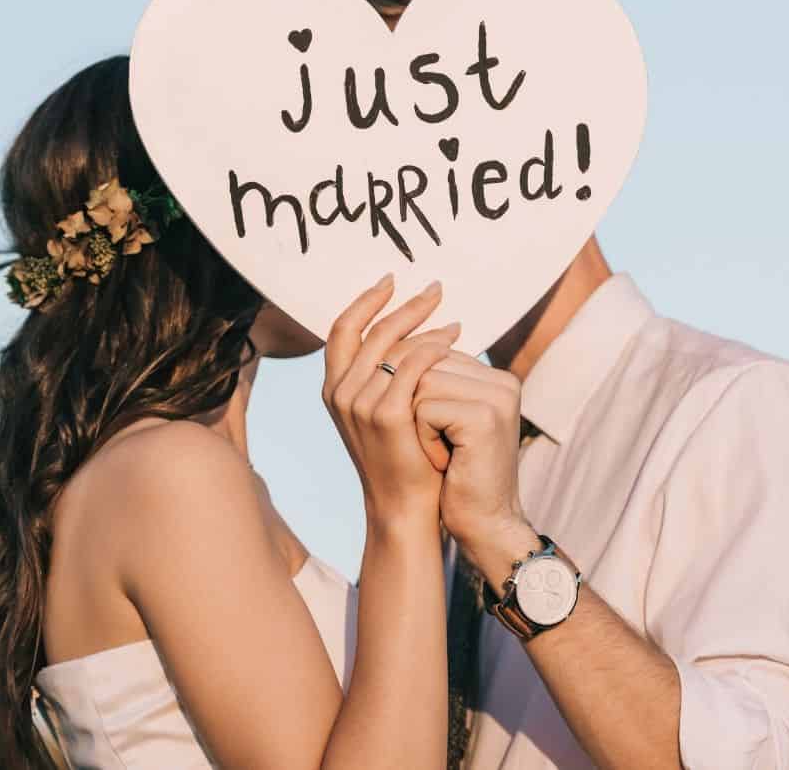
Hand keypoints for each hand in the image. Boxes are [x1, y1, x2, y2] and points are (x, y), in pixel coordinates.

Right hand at [323, 275, 459, 530]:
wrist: (405, 508)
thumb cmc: (403, 459)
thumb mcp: (384, 413)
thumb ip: (385, 378)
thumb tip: (411, 336)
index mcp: (334, 389)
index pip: (343, 329)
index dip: (366, 300)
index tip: (392, 280)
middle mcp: (339, 394)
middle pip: (370, 330)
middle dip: (404, 304)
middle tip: (435, 289)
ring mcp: (359, 405)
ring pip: (393, 346)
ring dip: (425, 326)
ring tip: (454, 322)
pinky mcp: (386, 417)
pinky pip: (412, 368)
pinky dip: (432, 349)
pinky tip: (453, 344)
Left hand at [413, 352, 537, 575]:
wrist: (484, 524)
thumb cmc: (456, 475)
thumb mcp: (445, 420)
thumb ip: (436, 382)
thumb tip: (395, 346)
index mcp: (496, 378)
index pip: (432, 353)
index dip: (416, 395)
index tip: (441, 435)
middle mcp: (502, 381)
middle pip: (424, 364)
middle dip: (415, 407)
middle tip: (441, 447)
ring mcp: (496, 397)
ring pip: (419, 383)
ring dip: (417, 423)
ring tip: (444, 452)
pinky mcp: (484, 417)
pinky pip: (424, 408)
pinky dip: (423, 439)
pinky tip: (446, 462)